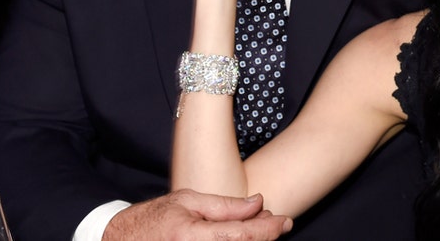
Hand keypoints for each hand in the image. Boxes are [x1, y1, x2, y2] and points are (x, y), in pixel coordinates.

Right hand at [103, 191, 291, 240]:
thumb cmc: (153, 219)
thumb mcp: (187, 201)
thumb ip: (224, 206)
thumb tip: (258, 202)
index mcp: (192, 236)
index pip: (243, 236)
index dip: (269, 229)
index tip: (286, 220)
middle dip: (265, 236)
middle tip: (276, 222)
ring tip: (257, 228)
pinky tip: (240, 237)